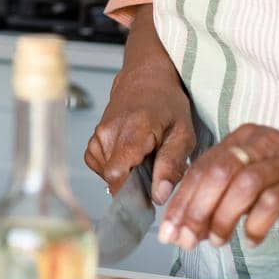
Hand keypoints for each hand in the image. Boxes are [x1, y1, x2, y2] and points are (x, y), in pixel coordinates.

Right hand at [84, 62, 195, 206]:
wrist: (146, 79)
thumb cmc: (167, 103)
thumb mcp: (183, 134)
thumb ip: (171, 165)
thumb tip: (159, 196)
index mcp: (134, 130)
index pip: (117, 173)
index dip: (130, 194)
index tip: (146, 200)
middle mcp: (110, 131)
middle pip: (112, 177)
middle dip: (133, 186)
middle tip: (153, 175)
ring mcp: (98, 134)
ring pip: (105, 173)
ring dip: (125, 176)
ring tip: (143, 161)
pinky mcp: (94, 138)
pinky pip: (99, 165)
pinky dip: (114, 168)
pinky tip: (130, 157)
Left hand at [159, 123, 278, 248]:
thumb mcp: (258, 171)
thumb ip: (225, 187)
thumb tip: (187, 220)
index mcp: (245, 137)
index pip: (203, 167)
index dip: (182, 199)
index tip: (168, 230)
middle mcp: (264, 144)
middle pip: (218, 172)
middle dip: (195, 209)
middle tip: (185, 239)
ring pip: (243, 185)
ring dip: (223, 217)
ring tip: (217, 240)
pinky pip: (274, 202)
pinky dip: (255, 223)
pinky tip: (249, 239)